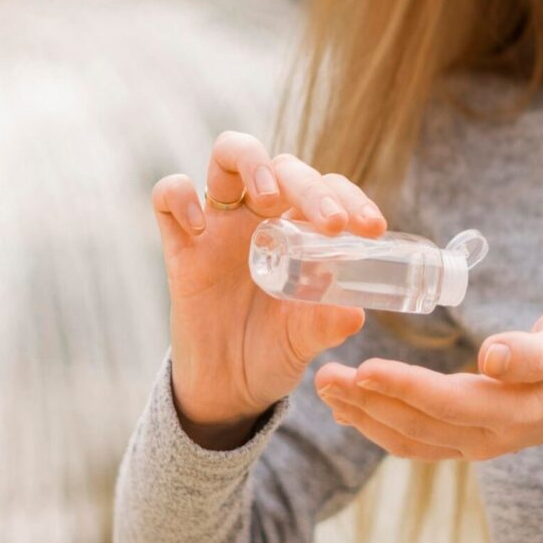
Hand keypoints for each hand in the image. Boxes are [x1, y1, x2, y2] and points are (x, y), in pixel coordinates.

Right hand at [151, 131, 387, 448]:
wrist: (227, 388)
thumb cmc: (275, 350)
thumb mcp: (305, 340)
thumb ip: (324, 324)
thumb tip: (354, 312)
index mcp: (302, 227)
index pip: (328, 188)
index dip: (351, 197)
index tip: (373, 229)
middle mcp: (262, 215)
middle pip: (285, 167)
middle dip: (312, 187)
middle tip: (332, 223)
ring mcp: (220, 224)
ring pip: (229, 155)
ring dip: (252, 162)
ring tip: (268, 199)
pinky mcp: (180, 244)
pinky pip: (168, 196)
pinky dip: (180, 196)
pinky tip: (199, 227)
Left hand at [313, 306, 542, 471]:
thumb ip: (535, 352)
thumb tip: (491, 356)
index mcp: (515, 412)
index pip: (449, 402)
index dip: (405, 387)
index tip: (364, 368)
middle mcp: (489, 438)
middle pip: (418, 425)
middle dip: (368, 402)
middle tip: (324, 376)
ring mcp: (474, 445)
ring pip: (408, 438)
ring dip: (363, 416)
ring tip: (326, 390)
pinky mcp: (463, 440)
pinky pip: (413, 440)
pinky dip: (376, 426)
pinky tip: (348, 409)